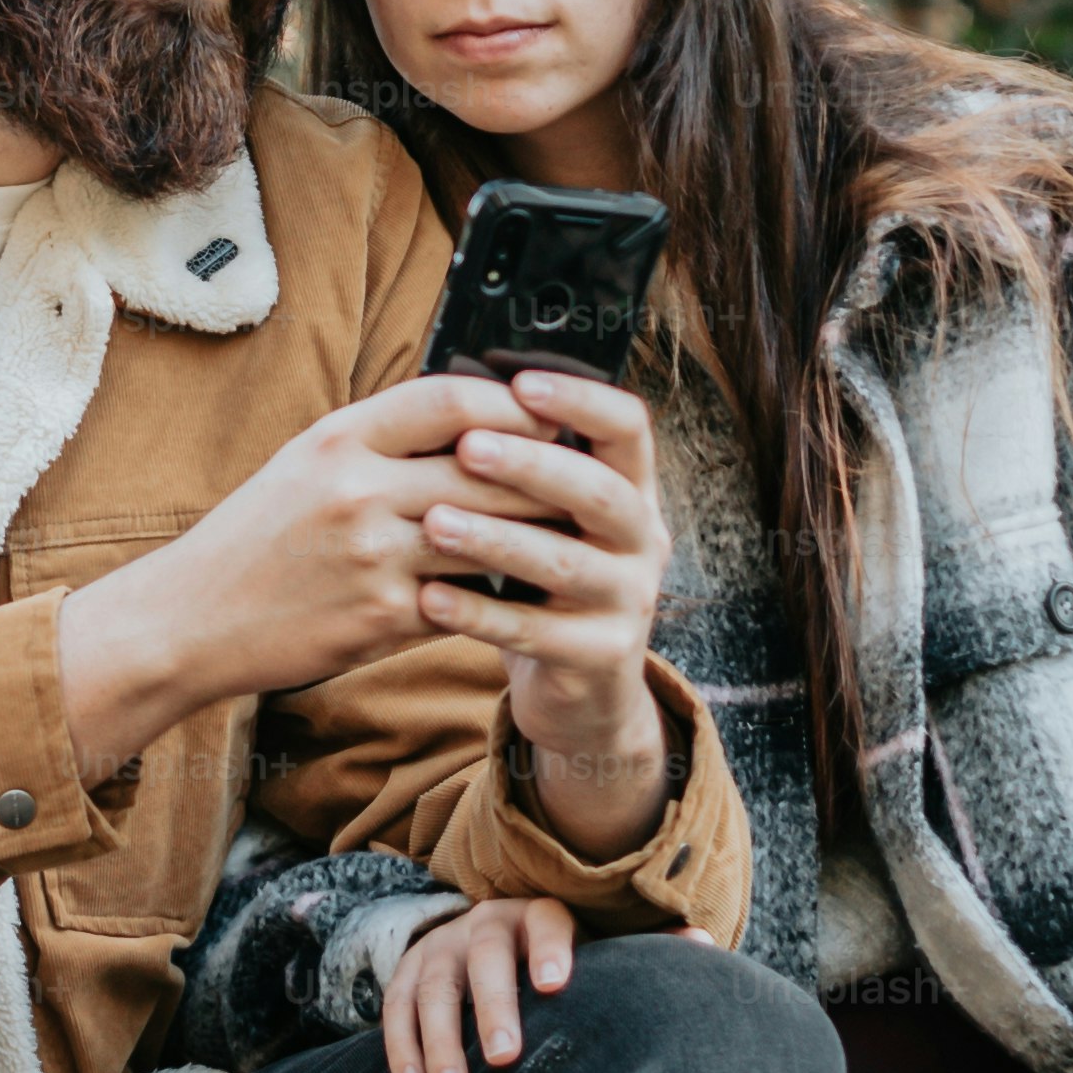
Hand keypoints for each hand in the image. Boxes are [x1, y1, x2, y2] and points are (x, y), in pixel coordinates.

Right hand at [54, 372, 566, 774]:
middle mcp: (356, 490)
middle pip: (487, 469)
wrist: (191, 618)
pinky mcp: (380, 617)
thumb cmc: (258, 537)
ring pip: (488, 538)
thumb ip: (383, 438)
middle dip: (546, 475)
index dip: (516, 403)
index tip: (554, 412)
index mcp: (339, 438)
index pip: (452, 399)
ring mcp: (371, 556)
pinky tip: (524, 594)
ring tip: (572, 536)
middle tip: (590, 479)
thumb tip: (474, 419)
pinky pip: (465, 600)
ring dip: (536, 540)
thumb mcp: (307, 462)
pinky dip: (498, 597)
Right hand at [383, 895, 576, 1072]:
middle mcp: (486, 922)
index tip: (553, 985)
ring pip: (436, 986)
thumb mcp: (577, 965)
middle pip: (487, 957)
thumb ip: (592, 990)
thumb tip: (634, 1023)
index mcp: (535, 918)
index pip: (546, 924)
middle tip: (503, 1057)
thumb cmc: (550, 972)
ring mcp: (443, 942)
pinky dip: (402, 1047)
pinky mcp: (410, 967)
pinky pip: (398, 1005)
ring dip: (441, 1041)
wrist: (498, 942)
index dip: (549, 950)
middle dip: (494, 1007)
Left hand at [406, 369, 672, 853]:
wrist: (580, 690)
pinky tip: (430, 598)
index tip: (523, 382)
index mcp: (631, 490)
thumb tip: (454, 389)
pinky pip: (537, 634)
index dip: (582, 399)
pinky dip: (480, 616)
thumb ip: (521, 469)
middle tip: (467, 448)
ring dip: (497, 540)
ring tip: (435, 522)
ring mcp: (629, 602)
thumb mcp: (547, 520)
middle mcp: (643, 541)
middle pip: (601, 492)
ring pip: (567, 564)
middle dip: (533, 466)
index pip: (629, 427)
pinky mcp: (601, 658)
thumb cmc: (543, 583)